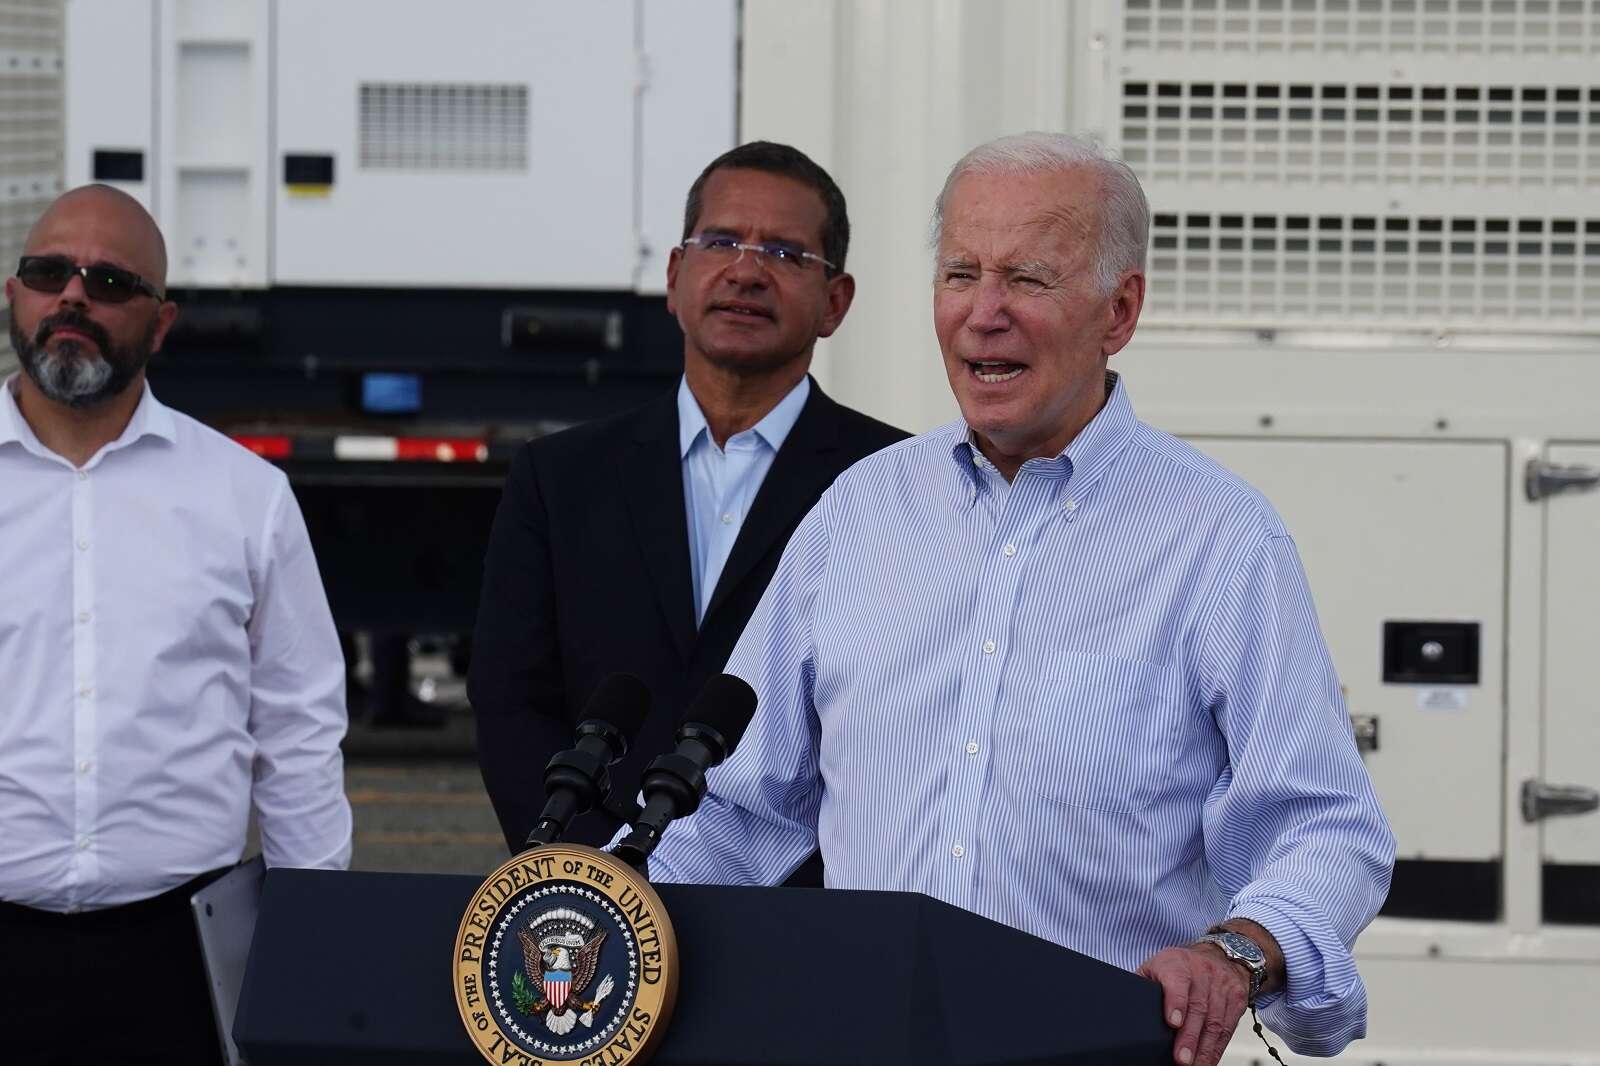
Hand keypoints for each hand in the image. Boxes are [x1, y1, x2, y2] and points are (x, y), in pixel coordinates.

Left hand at [1136, 943, 1249, 1065]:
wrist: (1219, 955)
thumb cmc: (1180, 965)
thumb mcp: (1157, 967)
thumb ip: (1144, 986)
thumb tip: (1127, 1009)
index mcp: (1177, 963)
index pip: (1177, 981)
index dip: (1176, 1002)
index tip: (1172, 1023)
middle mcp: (1202, 973)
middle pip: (1197, 1008)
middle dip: (1189, 1037)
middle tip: (1181, 1059)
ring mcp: (1222, 986)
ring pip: (1215, 1021)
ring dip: (1205, 1049)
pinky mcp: (1237, 999)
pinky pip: (1228, 1027)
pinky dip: (1218, 1048)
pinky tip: (1208, 1060)